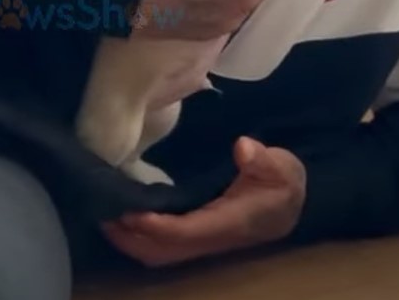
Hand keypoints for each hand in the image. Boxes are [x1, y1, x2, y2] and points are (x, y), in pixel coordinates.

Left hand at [102, 137, 305, 266]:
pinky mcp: (198, 236)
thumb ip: (263, 158)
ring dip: (130, 239)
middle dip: (129, 236)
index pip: (182, 232)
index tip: (128, 207)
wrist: (297, 203)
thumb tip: (242, 147)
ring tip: (106, 213)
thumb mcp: (283, 166)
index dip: (153, 224)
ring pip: (158, 251)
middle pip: (160, 250)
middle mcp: (210, 238)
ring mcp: (203, 241)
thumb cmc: (286, 183)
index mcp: (228, 223)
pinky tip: (128, 215)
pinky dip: (141, 234)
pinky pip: (163, 243)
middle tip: (101, 210)